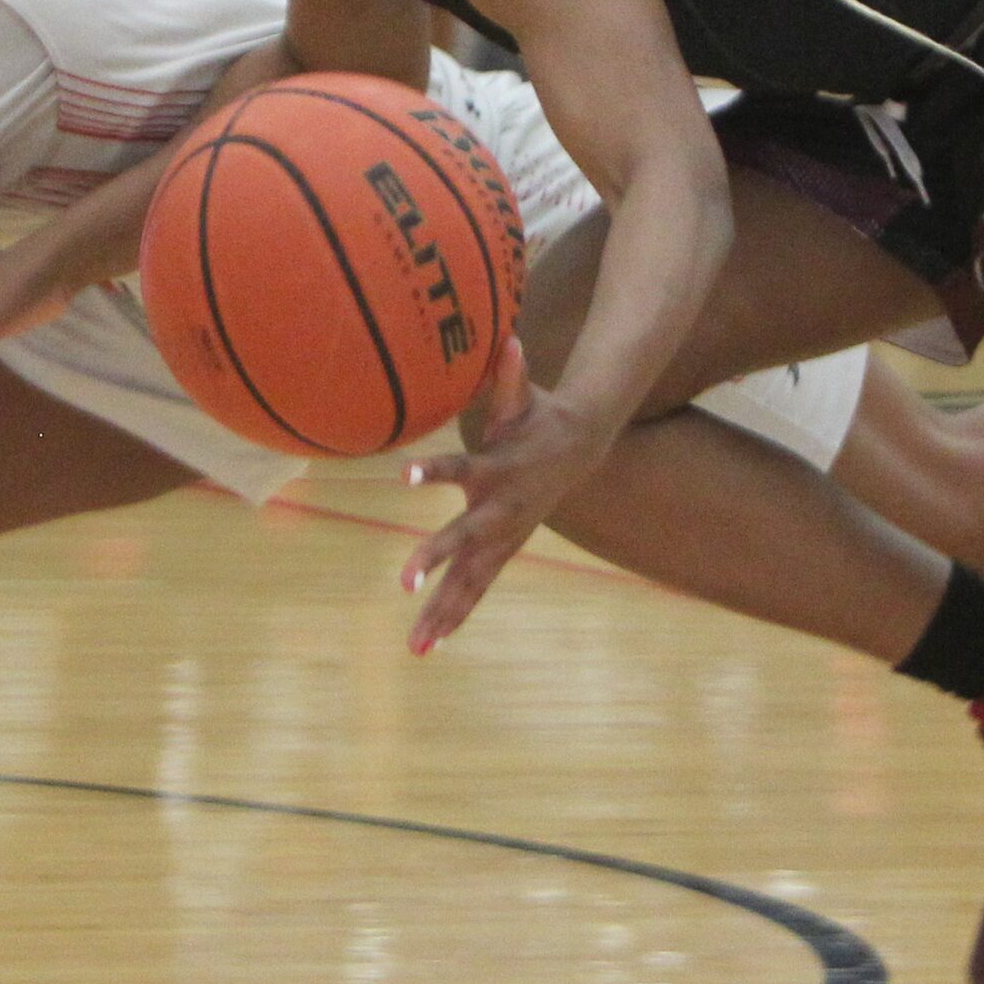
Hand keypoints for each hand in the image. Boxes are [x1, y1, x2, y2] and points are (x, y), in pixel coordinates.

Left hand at [397, 341, 613, 652]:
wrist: (581, 448)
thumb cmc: (538, 417)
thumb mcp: (523, 395)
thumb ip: (509, 373)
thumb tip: (506, 336)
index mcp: (498, 469)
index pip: (460, 468)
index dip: (433, 471)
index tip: (402, 475)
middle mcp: (500, 511)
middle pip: (463, 542)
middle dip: (434, 562)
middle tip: (403, 585)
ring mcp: (504, 538)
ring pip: (470, 581)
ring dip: (442, 612)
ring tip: (414, 647)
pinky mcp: (504, 553)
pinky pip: (476, 590)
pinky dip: (453, 617)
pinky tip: (429, 645)